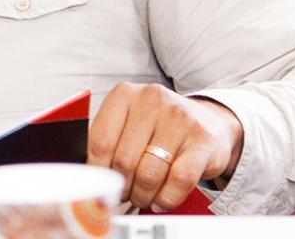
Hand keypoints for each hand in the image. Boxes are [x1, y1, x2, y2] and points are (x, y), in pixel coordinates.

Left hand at [87, 83, 243, 210]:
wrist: (207, 120)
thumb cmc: (159, 126)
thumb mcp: (130, 120)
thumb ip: (109, 139)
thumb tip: (87, 173)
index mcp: (125, 94)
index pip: (100, 141)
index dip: (98, 170)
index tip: (101, 184)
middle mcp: (151, 100)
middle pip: (124, 160)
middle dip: (122, 187)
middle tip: (124, 195)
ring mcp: (179, 119)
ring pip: (149, 173)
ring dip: (143, 195)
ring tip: (142, 198)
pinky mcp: (202, 140)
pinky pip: (178, 180)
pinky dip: (167, 198)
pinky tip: (161, 199)